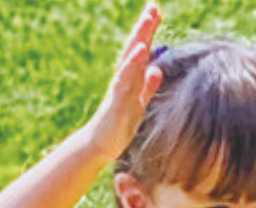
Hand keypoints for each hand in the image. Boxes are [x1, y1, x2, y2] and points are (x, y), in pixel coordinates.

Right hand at [84, 3, 163, 162]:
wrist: (99, 146)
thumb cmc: (117, 127)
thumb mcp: (137, 104)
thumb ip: (146, 88)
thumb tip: (156, 70)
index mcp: (129, 81)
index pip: (140, 53)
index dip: (148, 33)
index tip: (156, 11)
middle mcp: (123, 81)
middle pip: (134, 50)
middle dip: (144, 29)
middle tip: (153, 8)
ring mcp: (119, 91)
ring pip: (130, 62)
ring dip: (138, 40)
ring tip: (148, 21)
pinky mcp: (117, 103)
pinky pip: (125, 81)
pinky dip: (132, 65)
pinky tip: (140, 52)